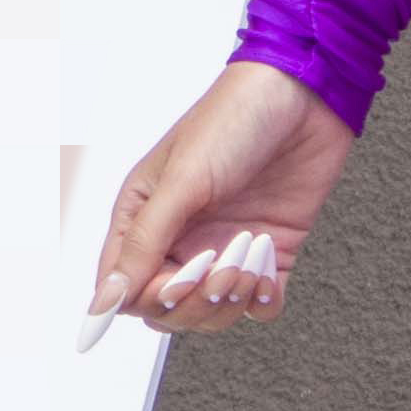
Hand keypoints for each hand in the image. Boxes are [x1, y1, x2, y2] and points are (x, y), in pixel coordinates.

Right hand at [89, 61, 358, 327]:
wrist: (306, 96)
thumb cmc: (234, 119)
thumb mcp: (182, 181)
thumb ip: (143, 244)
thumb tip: (104, 301)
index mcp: (143, 217)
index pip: (125, 289)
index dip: (148, 297)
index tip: (175, 282)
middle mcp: (180, 238)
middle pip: (168, 310)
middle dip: (195, 300)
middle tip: (220, 263)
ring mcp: (224, 248)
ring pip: (212, 314)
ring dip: (232, 297)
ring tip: (250, 254)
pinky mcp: (267, 254)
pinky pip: (258, 305)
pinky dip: (263, 300)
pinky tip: (268, 268)